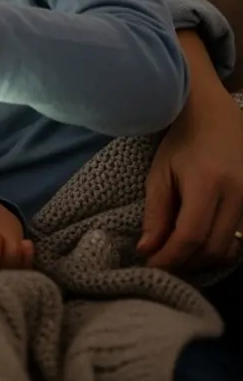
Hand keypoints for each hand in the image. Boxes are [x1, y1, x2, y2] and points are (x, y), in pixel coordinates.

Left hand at [139, 33, 242, 270]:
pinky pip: (240, 238)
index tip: (150, 265)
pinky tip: (199, 244)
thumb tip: (148, 250)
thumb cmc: (180, 140)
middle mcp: (237, 195)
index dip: (170, 257)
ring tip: (177, 256)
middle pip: (213, 248)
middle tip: (161, 264)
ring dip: (202, 258)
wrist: (214, 115)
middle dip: (185, 262)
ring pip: (230, 247)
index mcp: (208, 184)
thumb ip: (155, 212)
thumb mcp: (160, 173)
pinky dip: (219, 247)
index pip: (190, 236)